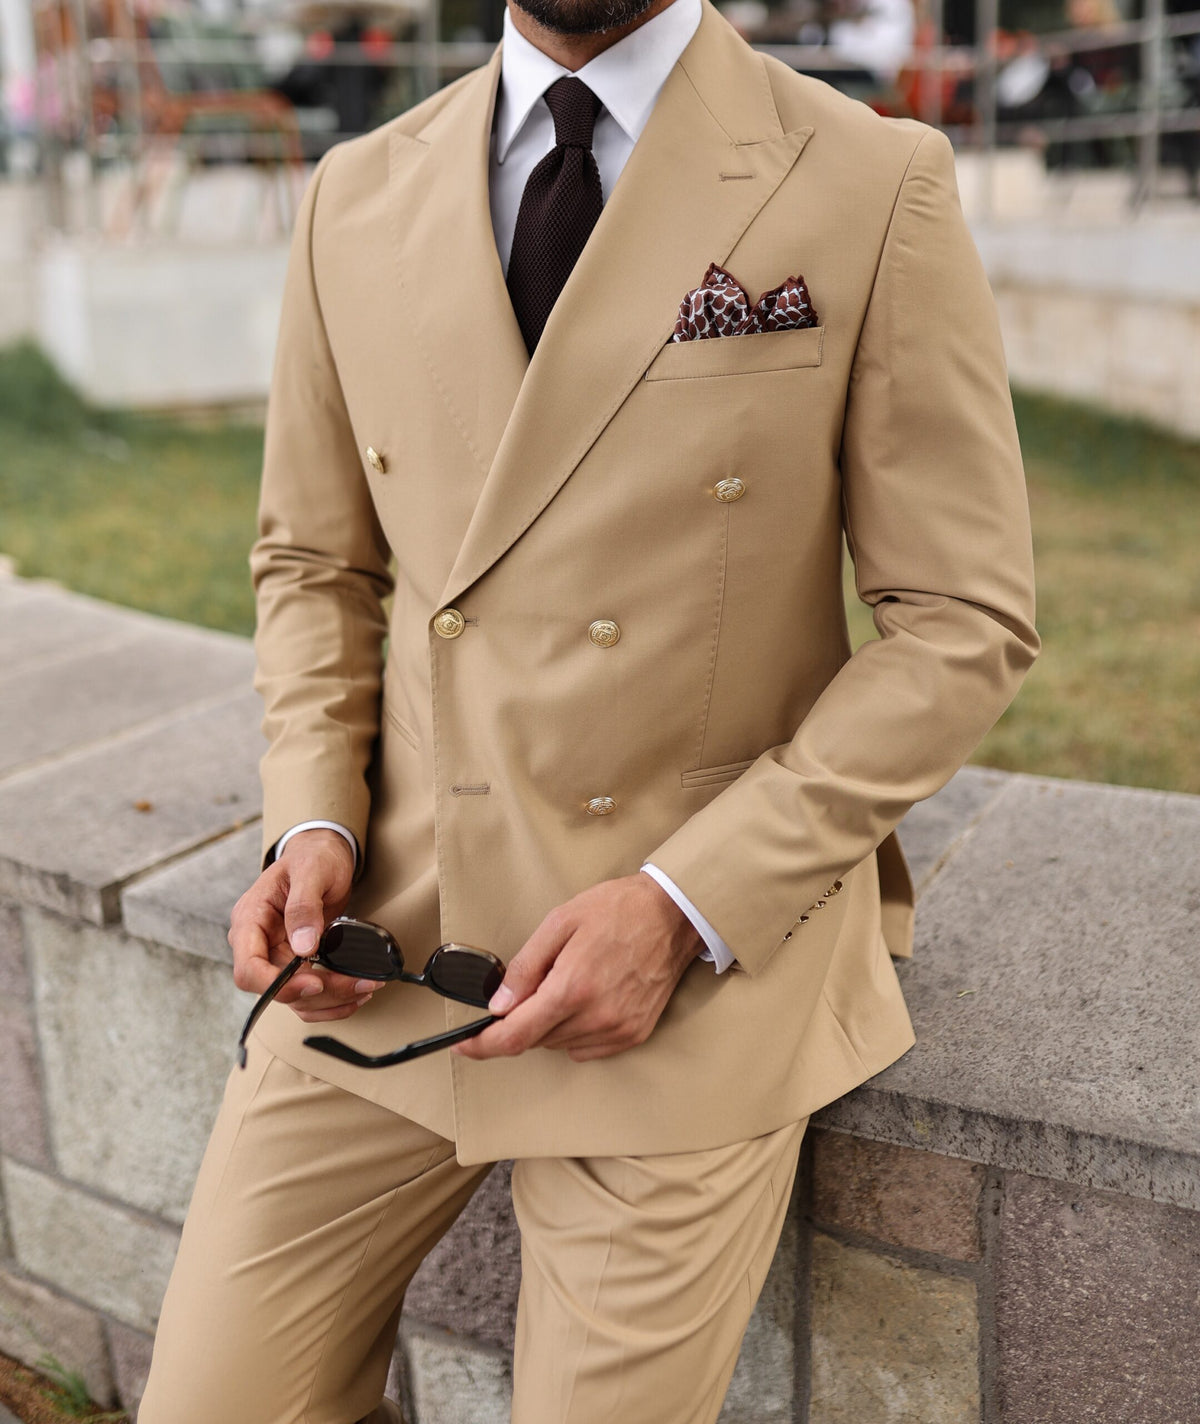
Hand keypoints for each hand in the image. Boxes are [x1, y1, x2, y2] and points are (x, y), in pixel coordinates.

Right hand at [228, 829, 371, 1022]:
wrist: (324, 855)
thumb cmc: (313, 857)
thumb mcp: (310, 871)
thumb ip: (304, 906)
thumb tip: (303, 947)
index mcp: (250, 920)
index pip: (248, 969)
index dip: (277, 984)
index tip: (314, 983)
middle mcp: (259, 943)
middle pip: (278, 989)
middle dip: (319, 993)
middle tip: (358, 984)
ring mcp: (278, 955)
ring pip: (297, 998)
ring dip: (332, 1000)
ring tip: (366, 987)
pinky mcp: (298, 963)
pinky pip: (310, 995)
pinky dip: (334, 1000)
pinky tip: (356, 992)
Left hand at [453, 872, 702, 1063]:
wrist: (674, 915)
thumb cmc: (617, 910)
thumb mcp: (560, 922)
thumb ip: (526, 966)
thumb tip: (498, 1003)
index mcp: (572, 987)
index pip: (515, 1035)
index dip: (484, 1045)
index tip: (465, 1045)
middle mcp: (595, 1016)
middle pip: (536, 1040)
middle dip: (522, 1019)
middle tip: (532, 985)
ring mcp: (617, 1029)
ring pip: (559, 1045)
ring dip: (549, 1024)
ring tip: (567, 983)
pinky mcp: (634, 1034)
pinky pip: (586, 1049)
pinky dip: (574, 1032)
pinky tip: (584, 1001)